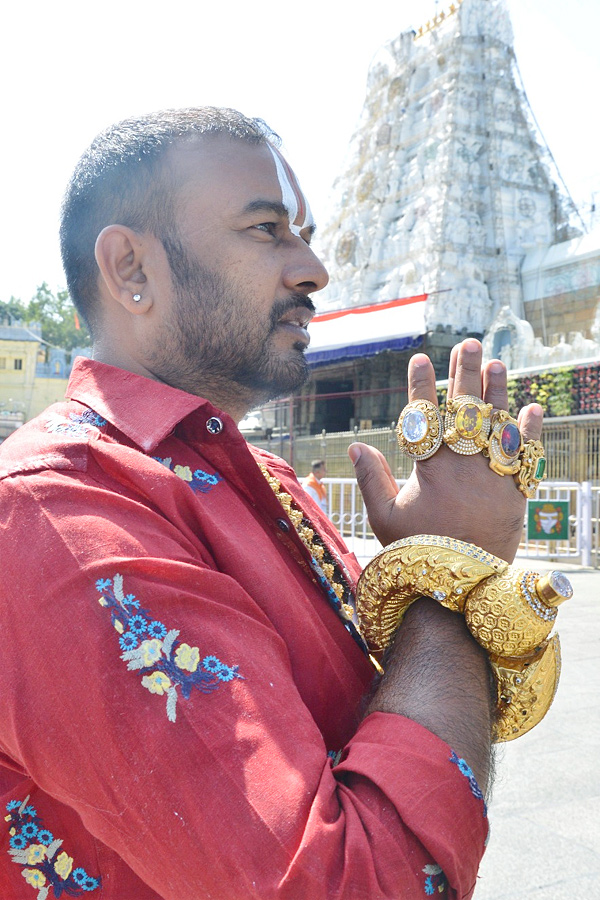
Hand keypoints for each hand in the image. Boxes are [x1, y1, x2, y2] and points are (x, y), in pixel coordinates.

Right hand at [348, 339, 542, 561]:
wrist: (460, 587)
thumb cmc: (417, 551)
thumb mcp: (384, 517)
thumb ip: (371, 479)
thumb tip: (356, 445)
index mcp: (431, 470)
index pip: (426, 417)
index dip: (421, 385)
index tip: (420, 359)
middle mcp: (465, 467)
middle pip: (466, 411)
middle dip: (465, 374)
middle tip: (468, 345)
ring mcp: (494, 478)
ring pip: (498, 425)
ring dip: (498, 392)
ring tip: (497, 363)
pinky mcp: (516, 494)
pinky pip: (527, 455)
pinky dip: (530, 431)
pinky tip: (532, 407)